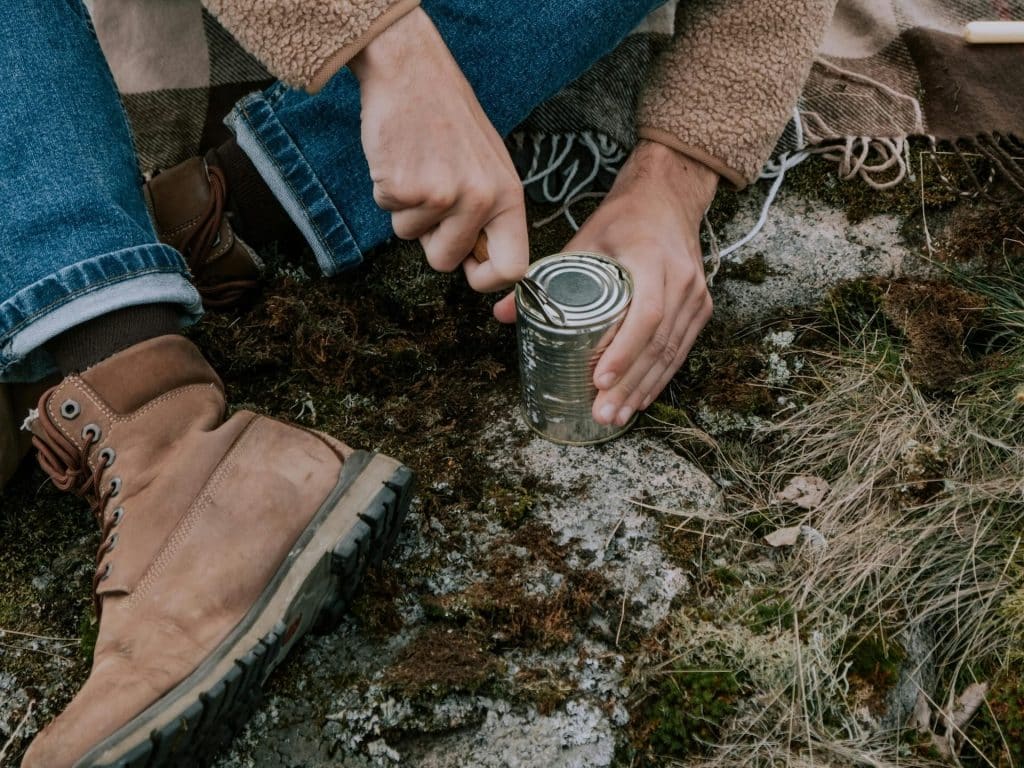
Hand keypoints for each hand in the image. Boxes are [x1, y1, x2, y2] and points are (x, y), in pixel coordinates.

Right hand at [349, 8, 527, 291]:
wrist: (412, 72)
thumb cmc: (448, 120)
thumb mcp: (488, 166)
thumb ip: (488, 214)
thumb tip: (480, 263)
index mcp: (508, 196)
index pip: (512, 268)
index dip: (485, 279)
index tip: (469, 269)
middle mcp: (480, 200)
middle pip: (446, 262)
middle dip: (430, 240)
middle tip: (431, 196)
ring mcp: (443, 196)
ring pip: (411, 238)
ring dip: (406, 211)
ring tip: (418, 166)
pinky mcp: (405, 188)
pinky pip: (388, 212)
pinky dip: (386, 190)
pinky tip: (400, 158)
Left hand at [494, 140, 717, 425]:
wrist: (669, 197)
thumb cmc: (624, 217)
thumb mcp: (584, 238)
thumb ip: (547, 275)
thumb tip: (503, 314)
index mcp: (654, 261)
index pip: (644, 315)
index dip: (623, 352)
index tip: (600, 380)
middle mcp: (682, 281)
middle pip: (657, 344)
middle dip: (629, 385)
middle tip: (602, 413)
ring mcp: (696, 296)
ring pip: (671, 353)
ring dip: (642, 389)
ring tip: (616, 416)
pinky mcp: (700, 307)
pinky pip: (680, 350)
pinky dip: (659, 377)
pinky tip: (639, 400)